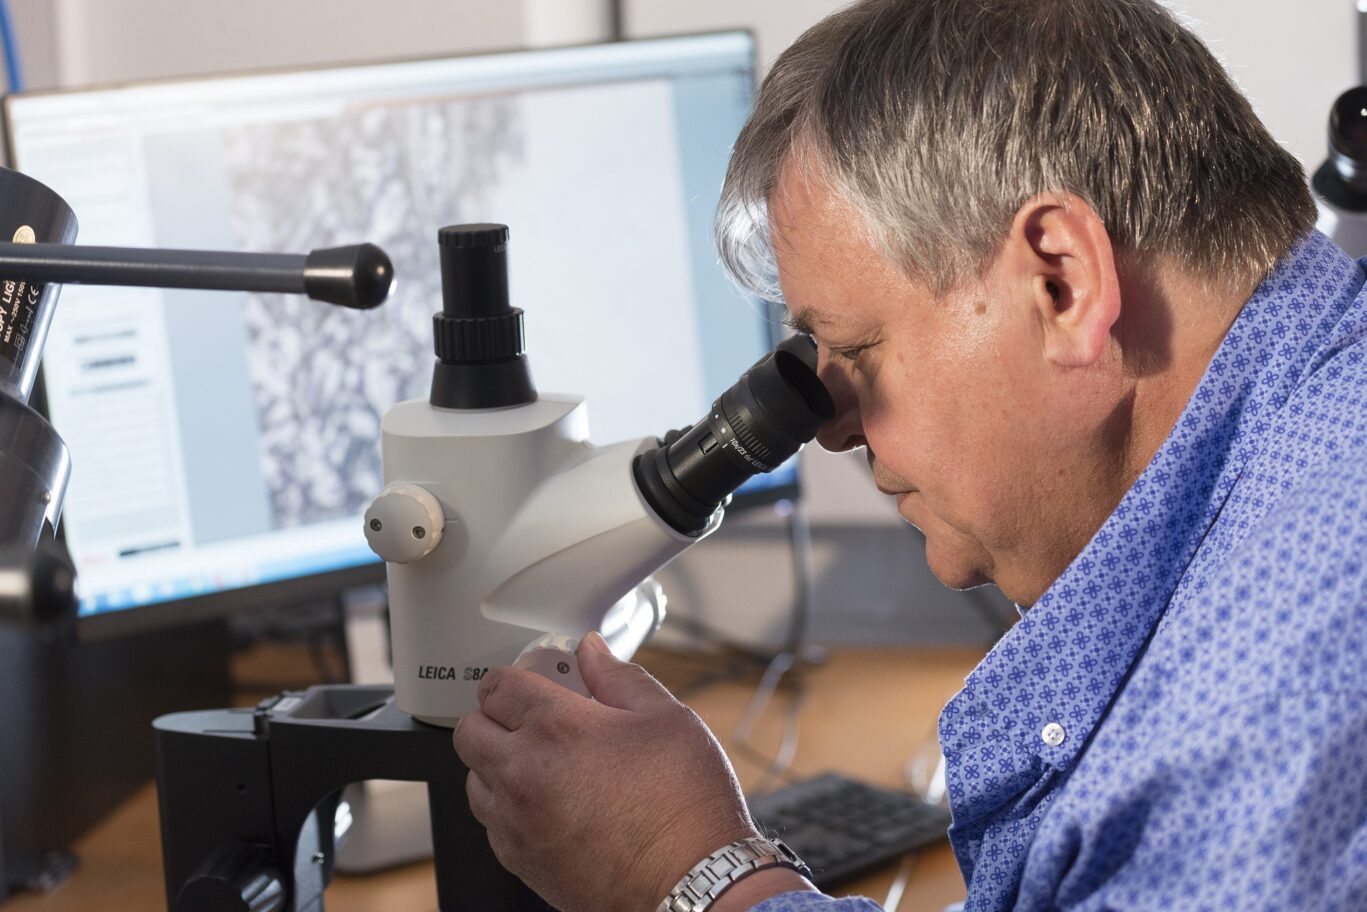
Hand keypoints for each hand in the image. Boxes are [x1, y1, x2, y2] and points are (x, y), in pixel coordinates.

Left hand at [452, 633, 761, 911]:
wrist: (692, 881)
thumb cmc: (686, 804)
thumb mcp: (666, 718)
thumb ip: (619, 677)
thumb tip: (593, 653)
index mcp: (557, 726)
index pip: (498, 685)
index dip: (517, 676)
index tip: (536, 680)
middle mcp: (524, 772)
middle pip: (470, 729)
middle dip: (497, 716)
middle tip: (534, 719)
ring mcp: (517, 821)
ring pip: (474, 778)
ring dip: (498, 764)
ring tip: (543, 764)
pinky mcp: (521, 861)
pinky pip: (492, 824)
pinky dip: (509, 809)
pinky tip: (549, 804)